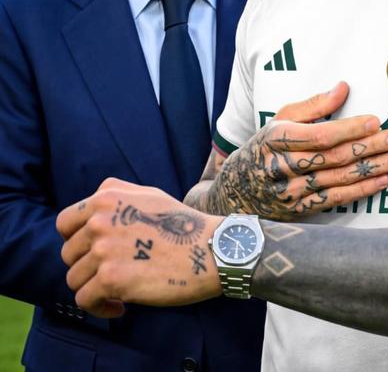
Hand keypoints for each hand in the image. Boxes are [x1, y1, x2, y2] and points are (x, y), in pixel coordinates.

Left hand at [57, 178, 220, 317]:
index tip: (89, 252)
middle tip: (110, 274)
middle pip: (68, 254)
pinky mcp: (111, 278)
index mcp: (107, 197)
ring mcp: (104, 249)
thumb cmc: (182, 224)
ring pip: (74, 279)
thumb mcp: (148, 194)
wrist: (209, 249)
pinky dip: (99, 308)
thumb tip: (93, 208)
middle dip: (86, 267)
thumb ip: (117, 194)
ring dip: (93, 289)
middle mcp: (100, 221)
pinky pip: (85, 300)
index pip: (64, 223)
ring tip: (116, 293)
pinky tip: (121, 306)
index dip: (74, 240)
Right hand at [217, 82, 387, 219]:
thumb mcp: (280, 119)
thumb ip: (313, 105)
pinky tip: (382, 181)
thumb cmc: (266, 146)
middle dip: (370, 147)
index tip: (377, 120)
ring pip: (339, 179)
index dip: (350, 129)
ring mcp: (292, 191)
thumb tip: (344, 87)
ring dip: (373, 169)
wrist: (237, 189)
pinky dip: (361, 191)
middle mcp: (284, 166)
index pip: (321, 135)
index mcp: (279, 138)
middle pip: (335, 157)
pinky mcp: (300, 210)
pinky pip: (336, 200)